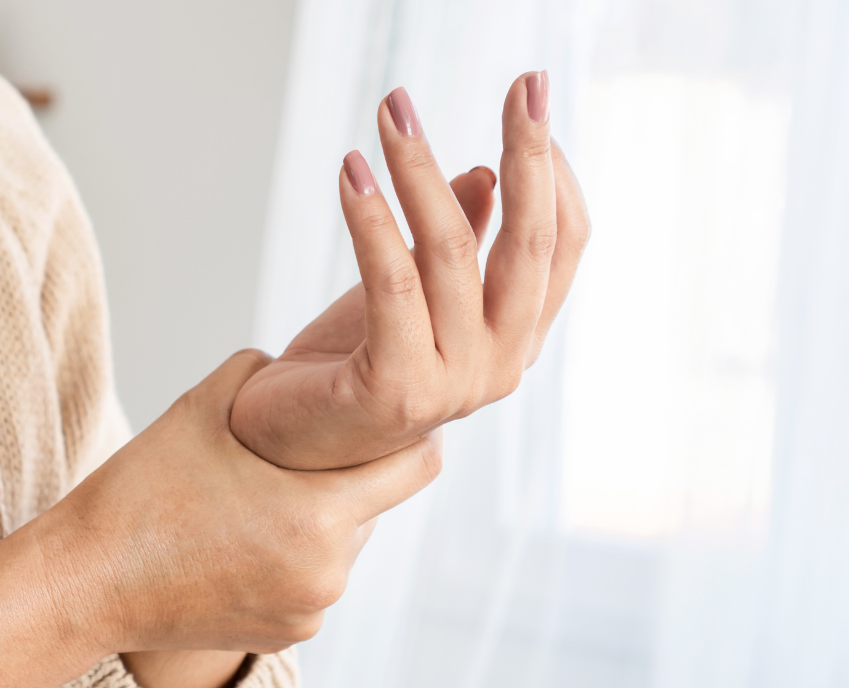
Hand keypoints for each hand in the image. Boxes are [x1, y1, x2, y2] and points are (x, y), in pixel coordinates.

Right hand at [50, 349, 441, 654]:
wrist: (84, 584)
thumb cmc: (139, 493)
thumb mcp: (202, 406)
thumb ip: (264, 372)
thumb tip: (300, 363)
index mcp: (317, 515)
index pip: (417, 466)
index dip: (412, 433)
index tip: (392, 413)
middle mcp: (327, 572)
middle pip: (375, 506)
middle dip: (350, 477)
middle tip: (305, 451)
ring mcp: (309, 612)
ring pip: (343, 546)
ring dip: (319, 519)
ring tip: (262, 497)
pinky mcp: (287, 637)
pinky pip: (313, 583)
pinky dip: (293, 559)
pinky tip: (244, 538)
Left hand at [230, 73, 590, 469]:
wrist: (286, 443)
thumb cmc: (352, 363)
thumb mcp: (413, 293)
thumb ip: (460, 244)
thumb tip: (487, 175)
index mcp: (516, 338)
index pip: (562, 244)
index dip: (554, 170)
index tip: (532, 100)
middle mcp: (501, 364)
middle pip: (530, 244)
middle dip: (529, 154)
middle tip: (523, 83)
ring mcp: (455, 384)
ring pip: (450, 251)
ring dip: (418, 169)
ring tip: (391, 112)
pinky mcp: (397, 388)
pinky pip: (391, 282)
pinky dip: (371, 218)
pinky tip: (352, 171)